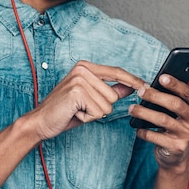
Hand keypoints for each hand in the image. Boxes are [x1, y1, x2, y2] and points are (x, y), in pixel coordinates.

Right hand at [29, 61, 143, 141]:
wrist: (41, 121)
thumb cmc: (66, 111)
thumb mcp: (91, 98)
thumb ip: (111, 90)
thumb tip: (133, 85)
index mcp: (86, 66)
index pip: (117, 71)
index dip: (133, 81)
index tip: (147, 86)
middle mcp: (83, 68)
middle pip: (114, 94)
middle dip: (101, 107)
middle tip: (81, 108)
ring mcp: (79, 79)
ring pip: (107, 105)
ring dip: (94, 114)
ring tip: (77, 110)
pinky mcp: (77, 91)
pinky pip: (98, 112)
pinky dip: (87, 118)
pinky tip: (74, 113)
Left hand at [129, 74, 188, 167]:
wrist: (174, 155)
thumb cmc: (175, 127)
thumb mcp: (182, 111)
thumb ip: (184, 96)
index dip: (176, 84)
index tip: (162, 77)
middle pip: (175, 104)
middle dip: (156, 96)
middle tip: (140, 91)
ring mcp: (186, 135)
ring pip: (163, 120)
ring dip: (145, 112)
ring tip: (132, 109)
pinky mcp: (176, 148)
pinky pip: (157, 137)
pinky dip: (144, 132)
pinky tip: (137, 128)